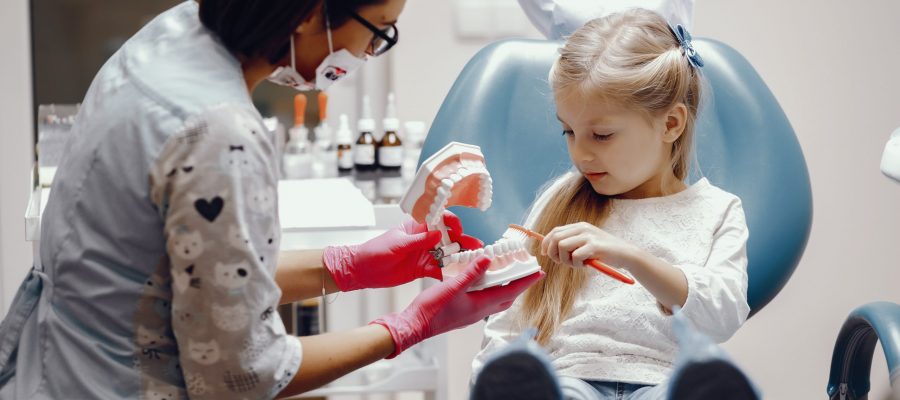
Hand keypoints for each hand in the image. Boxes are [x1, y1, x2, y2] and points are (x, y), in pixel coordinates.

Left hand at [323, 211, 483, 291]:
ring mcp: (424, 254)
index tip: (458, 229)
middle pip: (448, 238)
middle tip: (476, 246)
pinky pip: (440, 269)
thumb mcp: (397, 244)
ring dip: (460, 256)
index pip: (438, 219)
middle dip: (462, 241)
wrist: (362, 271)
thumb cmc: (375, 251)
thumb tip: (438, 233)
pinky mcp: (423, 269)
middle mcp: (424, 239)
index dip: (451, 222)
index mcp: (416, 227)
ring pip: (447, 254)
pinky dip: (450, 272)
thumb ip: (419, 240)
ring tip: (475, 260)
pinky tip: (460, 275)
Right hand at [371, 256, 543, 357]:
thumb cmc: (431, 310)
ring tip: (510, 274)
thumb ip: (471, 273)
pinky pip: (485, 300)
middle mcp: (479, 311)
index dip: (525, 282)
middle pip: (507, 297)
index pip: (510, 291)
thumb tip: (488, 260)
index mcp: (480, 305)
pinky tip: (484, 282)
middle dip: (519, 285)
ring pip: (496, 299)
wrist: (414, 326)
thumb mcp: (452, 287)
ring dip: (506, 287)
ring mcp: (472, 313)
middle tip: (528, 272)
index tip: (539, 273)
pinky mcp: (464, 313)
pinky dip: (491, 290)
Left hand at [541, 222, 637, 269]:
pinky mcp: (594, 246)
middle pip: (555, 238)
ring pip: (562, 246)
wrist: (626, 254)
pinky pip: (575, 256)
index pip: (555, 231)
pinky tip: (586, 264)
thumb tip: (549, 250)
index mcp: (579, 226)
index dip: (546, 243)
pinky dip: (576, 263)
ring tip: (577, 264)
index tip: (545, 254)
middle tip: (562, 262)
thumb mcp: (586, 244)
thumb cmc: (604, 252)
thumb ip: (571, 244)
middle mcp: (582, 228)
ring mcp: (588, 236)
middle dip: (553, 253)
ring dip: (565, 260)